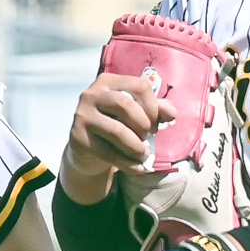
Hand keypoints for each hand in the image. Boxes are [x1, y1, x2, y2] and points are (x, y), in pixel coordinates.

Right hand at [60, 73, 176, 203]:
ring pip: (117, 131)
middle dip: (144, 125)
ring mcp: (82, 116)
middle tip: (148, 137)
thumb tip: (171, 113)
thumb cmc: (116, 125)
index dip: (153, 106)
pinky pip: (108, 153)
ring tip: (143, 154)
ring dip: (137, 147)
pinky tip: (138, 168)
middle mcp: (92, 95)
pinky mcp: (78, 138)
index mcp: (108, 82)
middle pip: (126, 106)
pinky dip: (129, 163)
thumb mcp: (136, 114)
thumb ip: (156, 110)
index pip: (139, 86)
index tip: (156, 123)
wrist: (87, 149)